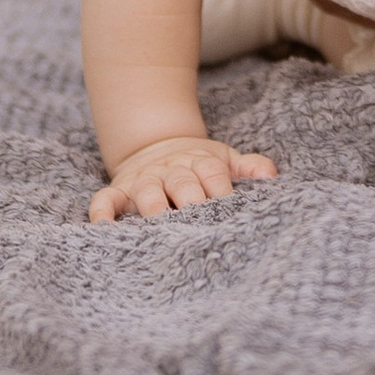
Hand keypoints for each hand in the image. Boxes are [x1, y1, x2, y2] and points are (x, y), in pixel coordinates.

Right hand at [90, 134, 277, 220]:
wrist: (157, 146)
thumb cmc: (198, 164)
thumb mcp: (224, 158)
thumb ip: (248, 167)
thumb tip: (272, 175)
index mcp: (199, 162)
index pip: (212, 173)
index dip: (221, 189)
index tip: (230, 207)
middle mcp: (170, 171)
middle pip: (182, 183)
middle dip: (190, 200)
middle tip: (198, 221)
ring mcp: (143, 181)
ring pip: (147, 192)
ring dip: (153, 207)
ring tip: (159, 227)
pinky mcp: (119, 191)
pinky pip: (105, 200)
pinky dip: (102, 212)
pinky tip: (104, 227)